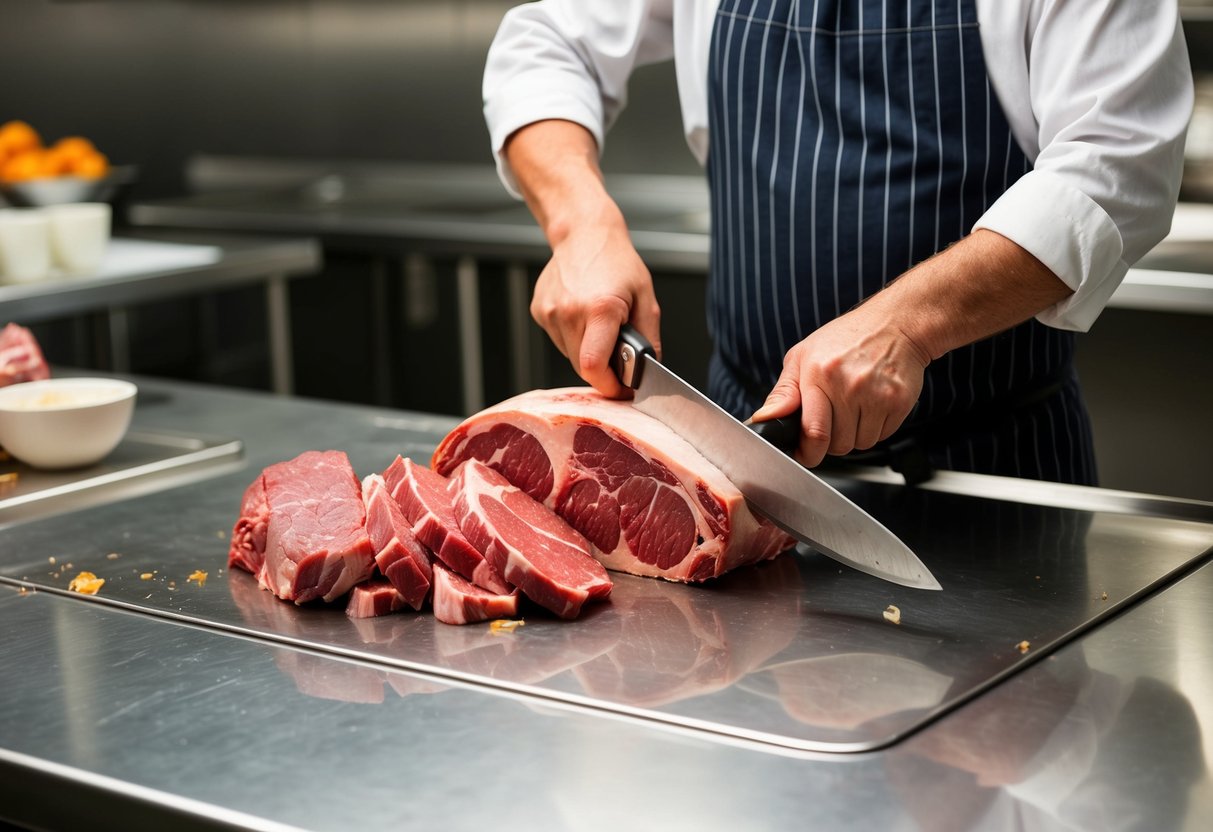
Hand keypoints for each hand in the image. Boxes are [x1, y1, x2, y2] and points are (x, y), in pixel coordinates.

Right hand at [531, 220, 660, 397]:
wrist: (583, 233)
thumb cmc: (617, 261)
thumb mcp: (646, 298)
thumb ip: (649, 339)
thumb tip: (648, 371)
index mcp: (600, 309)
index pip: (595, 368)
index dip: (610, 386)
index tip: (623, 388)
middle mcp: (569, 312)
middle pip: (583, 367)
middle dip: (603, 371)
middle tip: (617, 356)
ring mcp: (550, 312)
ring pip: (570, 356)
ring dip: (588, 352)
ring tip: (599, 326)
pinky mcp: (539, 311)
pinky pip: (559, 340)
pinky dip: (574, 338)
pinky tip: (582, 315)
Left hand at [749, 302, 929, 466]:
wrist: (895, 324)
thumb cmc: (845, 339)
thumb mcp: (802, 357)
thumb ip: (783, 393)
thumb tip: (764, 418)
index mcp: (819, 374)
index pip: (813, 432)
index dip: (807, 453)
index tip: (804, 454)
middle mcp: (849, 385)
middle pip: (837, 444)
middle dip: (830, 441)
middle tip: (832, 419)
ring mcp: (877, 395)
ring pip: (860, 444)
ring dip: (853, 435)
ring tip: (853, 407)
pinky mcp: (898, 402)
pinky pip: (881, 436)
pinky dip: (874, 429)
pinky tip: (871, 405)